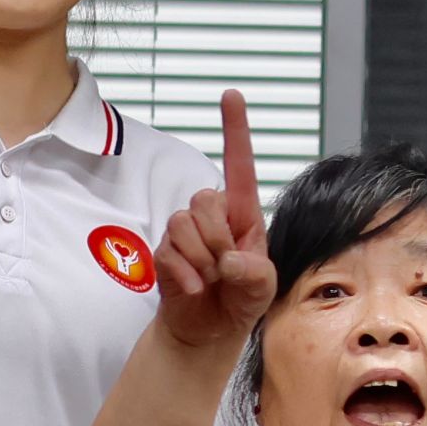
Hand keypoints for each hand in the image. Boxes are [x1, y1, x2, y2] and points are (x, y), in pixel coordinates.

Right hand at [152, 93, 271, 351]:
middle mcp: (212, 216)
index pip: (240, 166)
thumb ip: (255, 273)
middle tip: (226, 267)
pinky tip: (195, 288)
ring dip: (202, 258)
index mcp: (243, 215)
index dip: (235, 130)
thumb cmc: (241, 300)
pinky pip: (169, 252)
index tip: (231, 95)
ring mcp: (184, 233)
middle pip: (205, 199)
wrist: (209, 330)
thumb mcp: (263, 289)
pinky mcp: (163, 252)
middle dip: (217, 237)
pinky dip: (186, 275)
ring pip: (183, 223)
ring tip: (211, 279)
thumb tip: (230, 259)